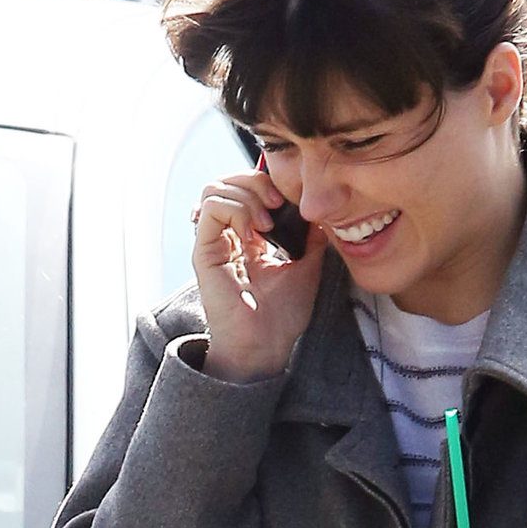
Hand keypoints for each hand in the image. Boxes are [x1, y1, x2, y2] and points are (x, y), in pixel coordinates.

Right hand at [193, 169, 326, 381]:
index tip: (290, 199)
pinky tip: (252, 232)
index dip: (267, 183)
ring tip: (267, 222)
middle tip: (278, 203)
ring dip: (246, 195)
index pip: (247, 189)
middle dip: (256, 182)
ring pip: (215, 189)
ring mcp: (214, 242)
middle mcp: (227, 236)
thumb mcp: (308, 266)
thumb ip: (312, 237)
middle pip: (228, 182)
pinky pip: (211, 209)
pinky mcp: (204, 252)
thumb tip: (321, 211)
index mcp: (248, 237)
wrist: (266, 346)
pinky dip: (235, 209)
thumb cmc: (283, 316)